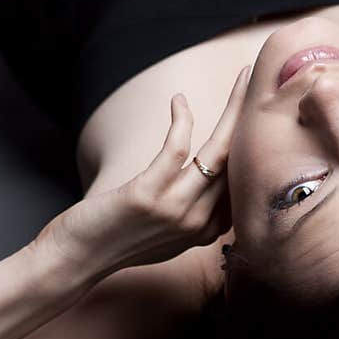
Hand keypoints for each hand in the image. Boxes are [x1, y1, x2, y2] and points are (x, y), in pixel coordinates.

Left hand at [33, 66, 249, 279]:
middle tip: (263, 84)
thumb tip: (208, 183)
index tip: (264, 114)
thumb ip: (193, 213)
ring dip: (234, 110)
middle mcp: (199, 223)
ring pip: (219, 151)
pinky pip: (176, 149)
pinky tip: (179, 100)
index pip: (247, 183)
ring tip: (243, 78)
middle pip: (241, 162)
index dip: (259, 144)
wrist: (75, 261)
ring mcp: (176, 211)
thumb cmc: (115, 240)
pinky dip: (182, 119)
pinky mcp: (148, 197)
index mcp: (208, 231)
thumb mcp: (166, 234)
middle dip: (255, 119)